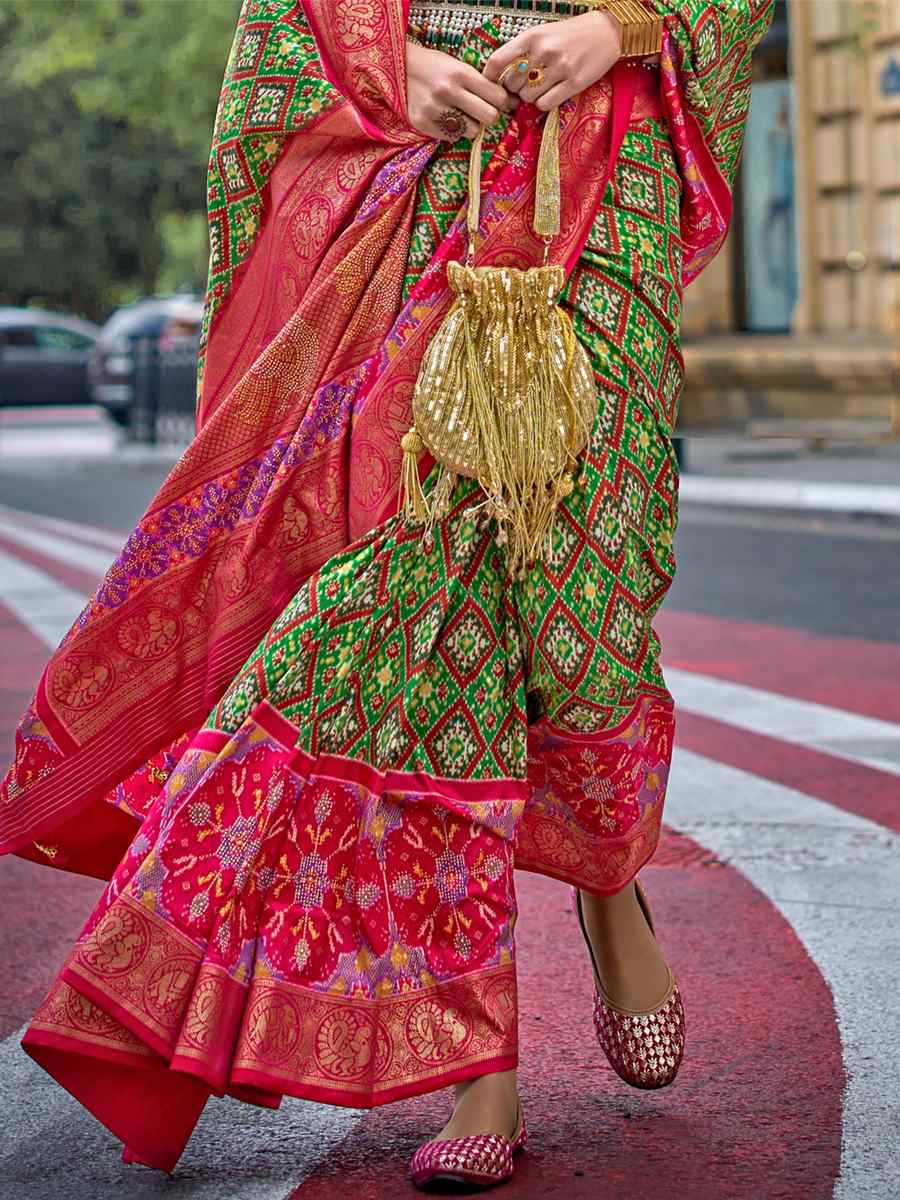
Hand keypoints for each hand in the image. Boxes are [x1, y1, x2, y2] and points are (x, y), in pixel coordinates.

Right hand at [406, 41, 518, 139]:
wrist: (398, 67)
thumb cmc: (434, 66)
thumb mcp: (456, 65)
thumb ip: (477, 82)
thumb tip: (506, 101)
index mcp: (460, 73)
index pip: (497, 96)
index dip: (504, 102)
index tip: (502, 103)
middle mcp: (448, 91)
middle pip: (489, 116)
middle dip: (490, 116)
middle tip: (484, 113)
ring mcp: (435, 109)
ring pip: (472, 131)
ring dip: (471, 126)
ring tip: (462, 116)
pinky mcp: (423, 123)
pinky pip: (451, 137)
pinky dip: (453, 131)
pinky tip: (445, 119)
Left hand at [482, 11, 621, 111]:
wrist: (606, 32)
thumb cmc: (569, 35)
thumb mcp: (542, 34)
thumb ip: (521, 51)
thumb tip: (500, 76)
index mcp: (531, 36)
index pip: (497, 60)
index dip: (489, 77)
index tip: (491, 86)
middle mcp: (543, 51)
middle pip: (512, 84)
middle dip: (515, 89)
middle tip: (526, 86)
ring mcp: (559, 67)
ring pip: (527, 97)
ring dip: (531, 98)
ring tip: (542, 88)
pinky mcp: (573, 83)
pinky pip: (545, 104)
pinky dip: (544, 104)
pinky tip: (551, 94)